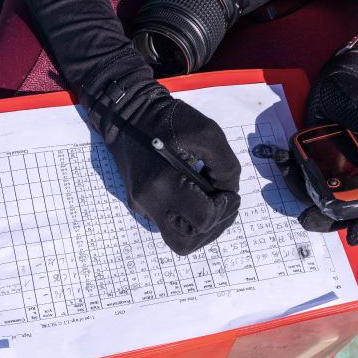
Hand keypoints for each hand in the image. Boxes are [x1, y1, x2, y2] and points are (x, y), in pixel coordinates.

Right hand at [83, 53, 240, 255]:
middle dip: (214, 227)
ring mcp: (142, 207)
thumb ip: (226, 166)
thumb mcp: (208, 133)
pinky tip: (192, 194)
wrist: (127, 115)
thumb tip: (229, 192)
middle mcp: (149, 202)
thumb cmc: (168, 120)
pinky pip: (168, 224)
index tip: (228, 191)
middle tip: (223, 204)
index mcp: (164, 184)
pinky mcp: (139, 205)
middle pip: (187, 242)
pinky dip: (187, 217)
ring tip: (211, 202)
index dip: (225, 209)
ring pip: (177, 240)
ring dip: (201, 228)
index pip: (203, 220)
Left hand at [274, 52, 357, 245]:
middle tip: (306, 221)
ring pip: (320, 193)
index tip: (353, 238)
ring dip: (300, 190)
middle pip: (346, 206)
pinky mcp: (316, 158)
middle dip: (326, 216)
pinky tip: (281, 157)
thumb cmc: (356, 91)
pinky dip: (290, 173)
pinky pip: (303, 177)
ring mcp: (335, 166)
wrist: (333, 77)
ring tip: (287, 169)